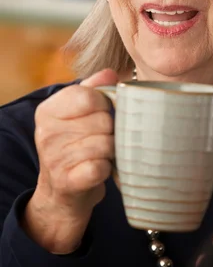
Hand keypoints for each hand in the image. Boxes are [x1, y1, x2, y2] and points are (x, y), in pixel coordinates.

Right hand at [23, 68, 118, 253]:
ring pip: (106, 144)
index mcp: (48, 110)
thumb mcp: (78, 114)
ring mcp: (55, 159)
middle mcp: (46, 133)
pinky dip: (107, 168)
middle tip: (103, 138)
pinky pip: (101, 167)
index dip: (105, 105)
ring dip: (112, 150)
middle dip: (112, 130)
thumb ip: (94, 89)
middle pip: (103, 121)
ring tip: (103, 154)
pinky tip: (100, 168)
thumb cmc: (75, 145)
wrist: (61, 192)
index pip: (90, 96)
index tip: (103, 114)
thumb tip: (111, 74)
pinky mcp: (67, 182)